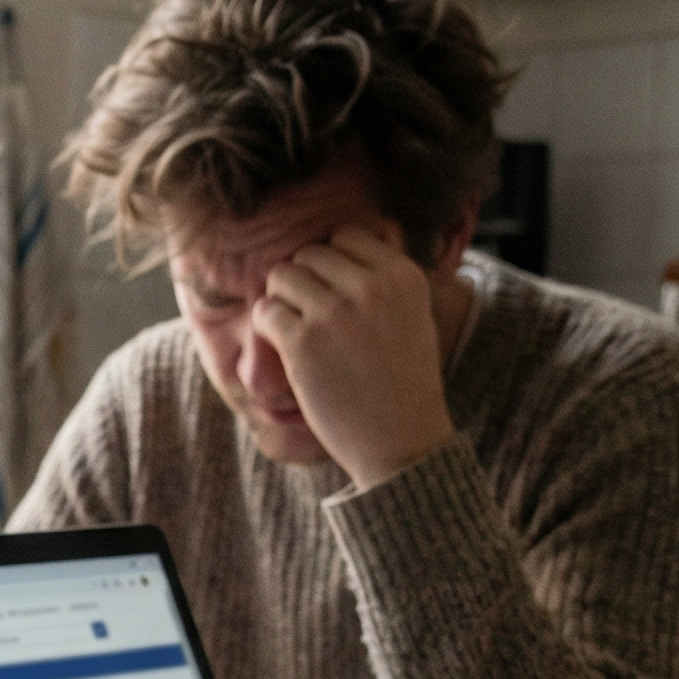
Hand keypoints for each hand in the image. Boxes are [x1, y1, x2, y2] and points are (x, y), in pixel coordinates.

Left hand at [253, 223, 454, 488]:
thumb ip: (384, 280)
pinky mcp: (303, 342)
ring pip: (282, 276)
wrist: (402, 442)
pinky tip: (279, 347)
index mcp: (403, 275)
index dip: (328, 264)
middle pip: (309, 254)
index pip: (346, 236)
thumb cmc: (403, 383)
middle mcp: (371, 286)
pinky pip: (265, 311)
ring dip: (280, 301)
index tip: (328, 295)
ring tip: (293, 332)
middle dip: (300, 283)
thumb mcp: (413, 316)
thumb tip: (342, 244)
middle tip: (306, 319)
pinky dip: (265, 326)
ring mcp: (335, 313)